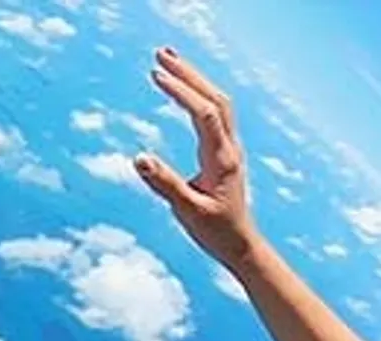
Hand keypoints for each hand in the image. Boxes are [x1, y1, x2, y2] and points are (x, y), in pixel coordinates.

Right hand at [135, 46, 258, 266]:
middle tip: (160, 54)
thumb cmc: (216, 232)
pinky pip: (216, 113)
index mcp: (222, 160)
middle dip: (188, 73)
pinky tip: (183, 89)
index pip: (204, 113)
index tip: (156, 75)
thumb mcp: (187, 212)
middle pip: (214, 98)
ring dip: (194, 79)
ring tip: (167, 61)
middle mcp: (229, 149)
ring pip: (217, 103)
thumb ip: (164, 184)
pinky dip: (199, 94)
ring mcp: (229, 149)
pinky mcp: (225, 153)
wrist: (241, 245)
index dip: (182, 91)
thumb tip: (139, 157)